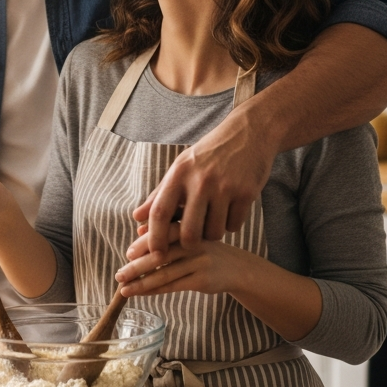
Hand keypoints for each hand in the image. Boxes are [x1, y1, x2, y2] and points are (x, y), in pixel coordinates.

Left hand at [114, 229, 250, 297]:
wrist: (237, 268)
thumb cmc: (205, 250)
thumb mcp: (189, 236)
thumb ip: (166, 230)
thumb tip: (138, 230)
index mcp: (189, 227)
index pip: (162, 233)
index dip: (144, 243)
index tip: (128, 253)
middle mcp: (194, 242)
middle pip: (160, 254)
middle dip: (136, 266)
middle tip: (119, 274)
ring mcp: (199, 262)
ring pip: (165, 273)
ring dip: (142, 283)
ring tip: (124, 289)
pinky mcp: (202, 280)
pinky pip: (173, 285)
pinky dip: (155, 290)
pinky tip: (141, 293)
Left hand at [132, 107, 273, 259]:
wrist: (249, 132)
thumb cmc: (210, 153)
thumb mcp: (182, 167)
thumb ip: (159, 194)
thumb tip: (136, 217)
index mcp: (180, 173)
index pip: (160, 212)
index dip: (155, 238)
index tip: (155, 255)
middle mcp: (201, 180)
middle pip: (189, 232)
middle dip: (188, 244)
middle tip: (191, 242)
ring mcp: (225, 187)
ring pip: (214, 233)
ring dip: (212, 234)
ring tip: (213, 220)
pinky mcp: (247, 193)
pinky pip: (234, 226)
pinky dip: (231, 225)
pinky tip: (230, 211)